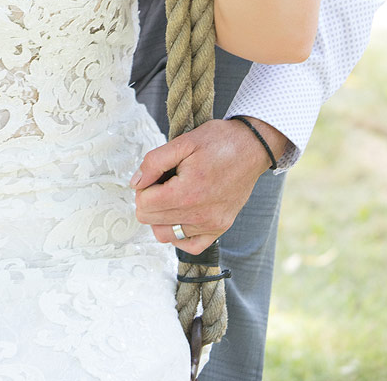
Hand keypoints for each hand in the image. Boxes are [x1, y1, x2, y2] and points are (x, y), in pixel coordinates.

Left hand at [129, 118, 283, 253]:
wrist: (252, 147)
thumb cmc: (218, 141)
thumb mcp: (182, 142)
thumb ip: (154, 162)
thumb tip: (135, 184)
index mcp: (187, 192)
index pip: (144, 204)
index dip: (143, 187)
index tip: (155, 175)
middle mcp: (200, 215)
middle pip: (151, 220)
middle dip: (150, 200)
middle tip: (163, 181)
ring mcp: (211, 225)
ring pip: (166, 235)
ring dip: (161, 217)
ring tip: (171, 195)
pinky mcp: (220, 228)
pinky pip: (190, 245)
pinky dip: (178, 233)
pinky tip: (180, 214)